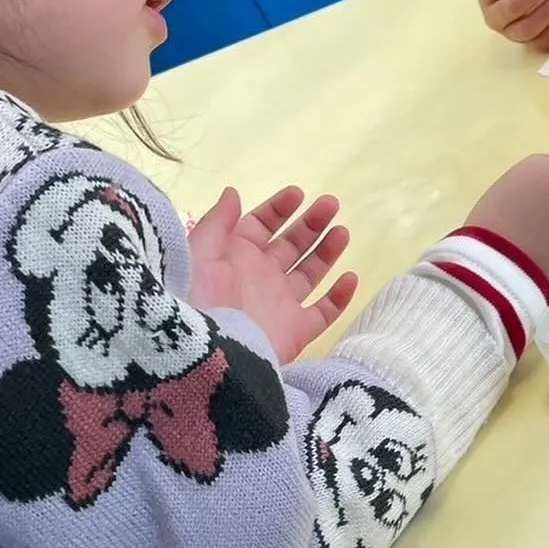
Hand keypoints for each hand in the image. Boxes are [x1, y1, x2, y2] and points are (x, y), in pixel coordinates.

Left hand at [187, 186, 357, 362]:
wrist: (202, 356)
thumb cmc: (198, 299)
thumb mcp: (198, 254)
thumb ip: (217, 223)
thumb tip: (234, 192)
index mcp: (236, 257)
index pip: (262, 225)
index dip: (279, 208)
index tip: (298, 193)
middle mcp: (260, 277)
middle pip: (292, 244)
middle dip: (312, 223)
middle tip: (330, 204)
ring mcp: (279, 305)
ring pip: (311, 273)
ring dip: (328, 251)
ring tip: (341, 232)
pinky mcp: (295, 332)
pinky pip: (324, 314)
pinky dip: (340, 298)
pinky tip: (350, 277)